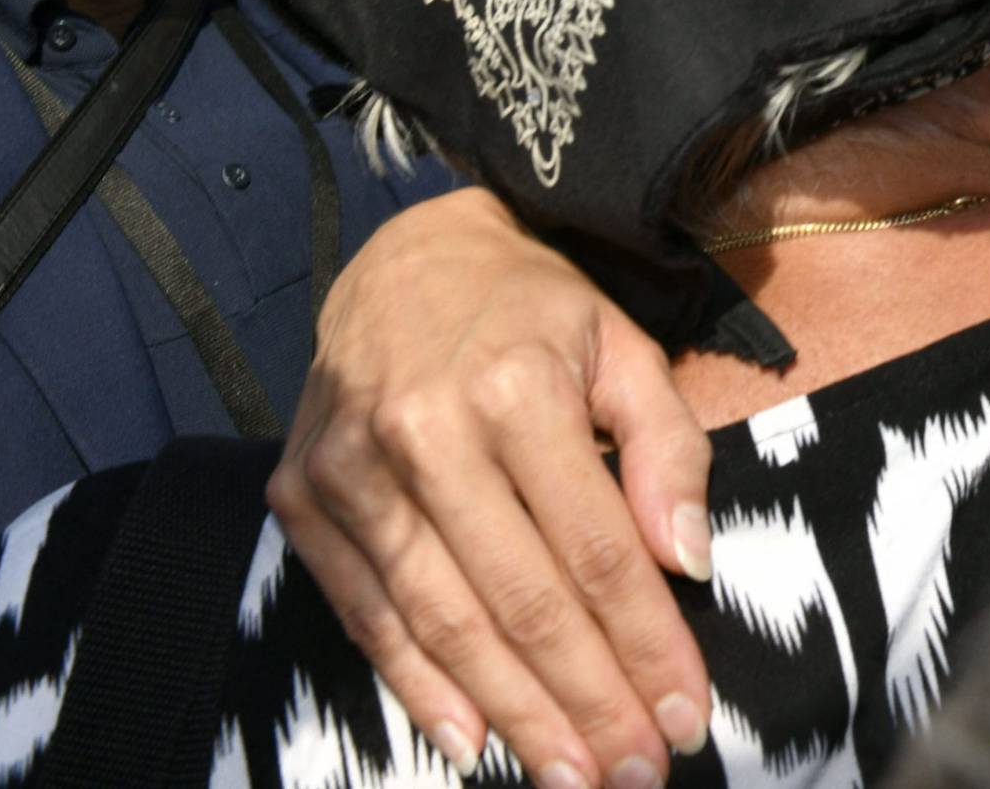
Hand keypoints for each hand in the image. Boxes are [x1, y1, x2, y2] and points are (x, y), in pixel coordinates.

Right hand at [270, 188, 712, 787]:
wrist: (410, 253)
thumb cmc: (536, 309)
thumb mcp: (623, 347)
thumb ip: (665, 448)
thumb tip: (686, 564)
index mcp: (515, 389)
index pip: (597, 550)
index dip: (646, 644)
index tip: (688, 714)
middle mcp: (423, 431)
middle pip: (520, 601)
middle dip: (587, 701)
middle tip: (637, 772)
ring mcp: (351, 470)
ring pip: (444, 623)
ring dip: (514, 715)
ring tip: (572, 774)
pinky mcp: (302, 497)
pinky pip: (367, 615)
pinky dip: (418, 688)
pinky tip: (476, 742)